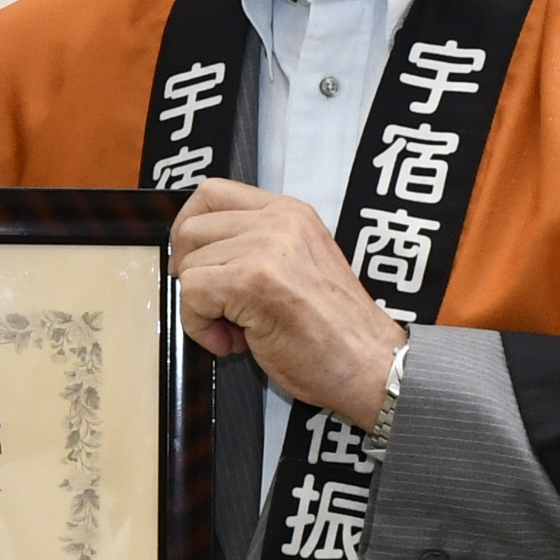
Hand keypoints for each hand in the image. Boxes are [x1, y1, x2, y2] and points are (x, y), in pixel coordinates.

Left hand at [168, 181, 404, 429]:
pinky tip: (233, 342)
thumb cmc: (336, 333)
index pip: (212, 193)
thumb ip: (257, 247)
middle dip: (190, 273)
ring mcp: (267, 247)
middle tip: (219, 306)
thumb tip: (202, 253)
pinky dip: (200, 327)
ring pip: (189, 265)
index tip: (196, 264)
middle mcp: (280, 221)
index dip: (190, 231)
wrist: (371, 365)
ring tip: (237, 329)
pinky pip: (192, 295)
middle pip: (191, 227)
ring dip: (200, 307)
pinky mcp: (254, 280)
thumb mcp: (299, 265)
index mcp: (290, 212)